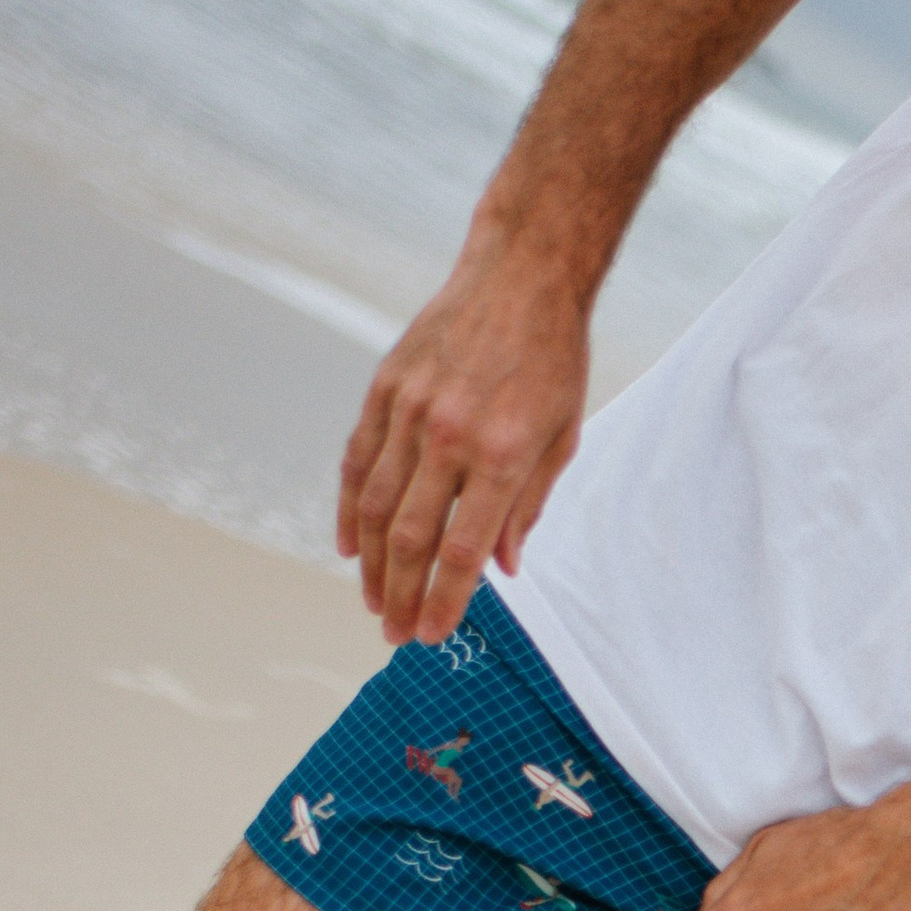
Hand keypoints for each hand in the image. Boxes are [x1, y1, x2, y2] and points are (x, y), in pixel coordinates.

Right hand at [337, 231, 591, 643]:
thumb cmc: (553, 360)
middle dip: (400, 594)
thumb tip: (503, 569)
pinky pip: (358, 459)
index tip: (431, 635)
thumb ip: (528, 505)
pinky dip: (348, 507)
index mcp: (501, 454)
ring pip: (374, 504)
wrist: (521, 275)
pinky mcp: (386, 386)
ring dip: (369, 562)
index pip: (463, 549)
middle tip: (394, 634)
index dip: (444, 600)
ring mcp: (411, 409)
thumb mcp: (562, 438)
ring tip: (372, 601)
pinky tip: (349, 544)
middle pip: (410, 536)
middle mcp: (449, 435)